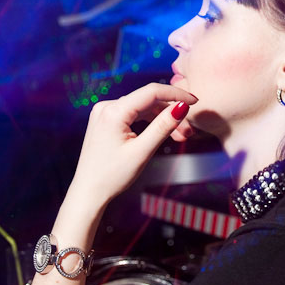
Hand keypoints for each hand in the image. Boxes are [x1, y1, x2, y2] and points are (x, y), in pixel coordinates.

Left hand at [69, 83, 197, 205]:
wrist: (89, 192)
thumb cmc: (112, 176)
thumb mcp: (142, 151)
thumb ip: (162, 127)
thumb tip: (182, 107)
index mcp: (113, 112)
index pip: (151, 92)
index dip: (176, 94)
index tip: (195, 101)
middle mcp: (106, 106)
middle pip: (148, 101)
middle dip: (170, 113)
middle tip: (189, 131)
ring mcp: (104, 112)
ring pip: (142, 108)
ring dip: (161, 118)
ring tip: (179, 136)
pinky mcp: (106, 120)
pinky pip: (133, 114)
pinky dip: (149, 122)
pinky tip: (162, 132)